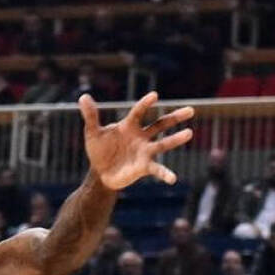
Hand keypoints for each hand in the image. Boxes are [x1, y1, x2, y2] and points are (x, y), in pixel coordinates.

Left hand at [78, 92, 192, 190]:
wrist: (100, 173)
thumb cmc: (99, 150)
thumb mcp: (92, 133)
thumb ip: (91, 116)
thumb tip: (83, 96)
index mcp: (129, 126)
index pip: (139, 112)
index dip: (146, 104)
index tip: (154, 95)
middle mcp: (141, 137)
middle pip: (161, 124)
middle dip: (175, 117)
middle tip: (191, 110)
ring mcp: (145, 152)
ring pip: (163, 144)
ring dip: (176, 139)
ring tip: (189, 133)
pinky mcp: (144, 167)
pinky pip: (157, 169)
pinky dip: (165, 174)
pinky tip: (173, 179)